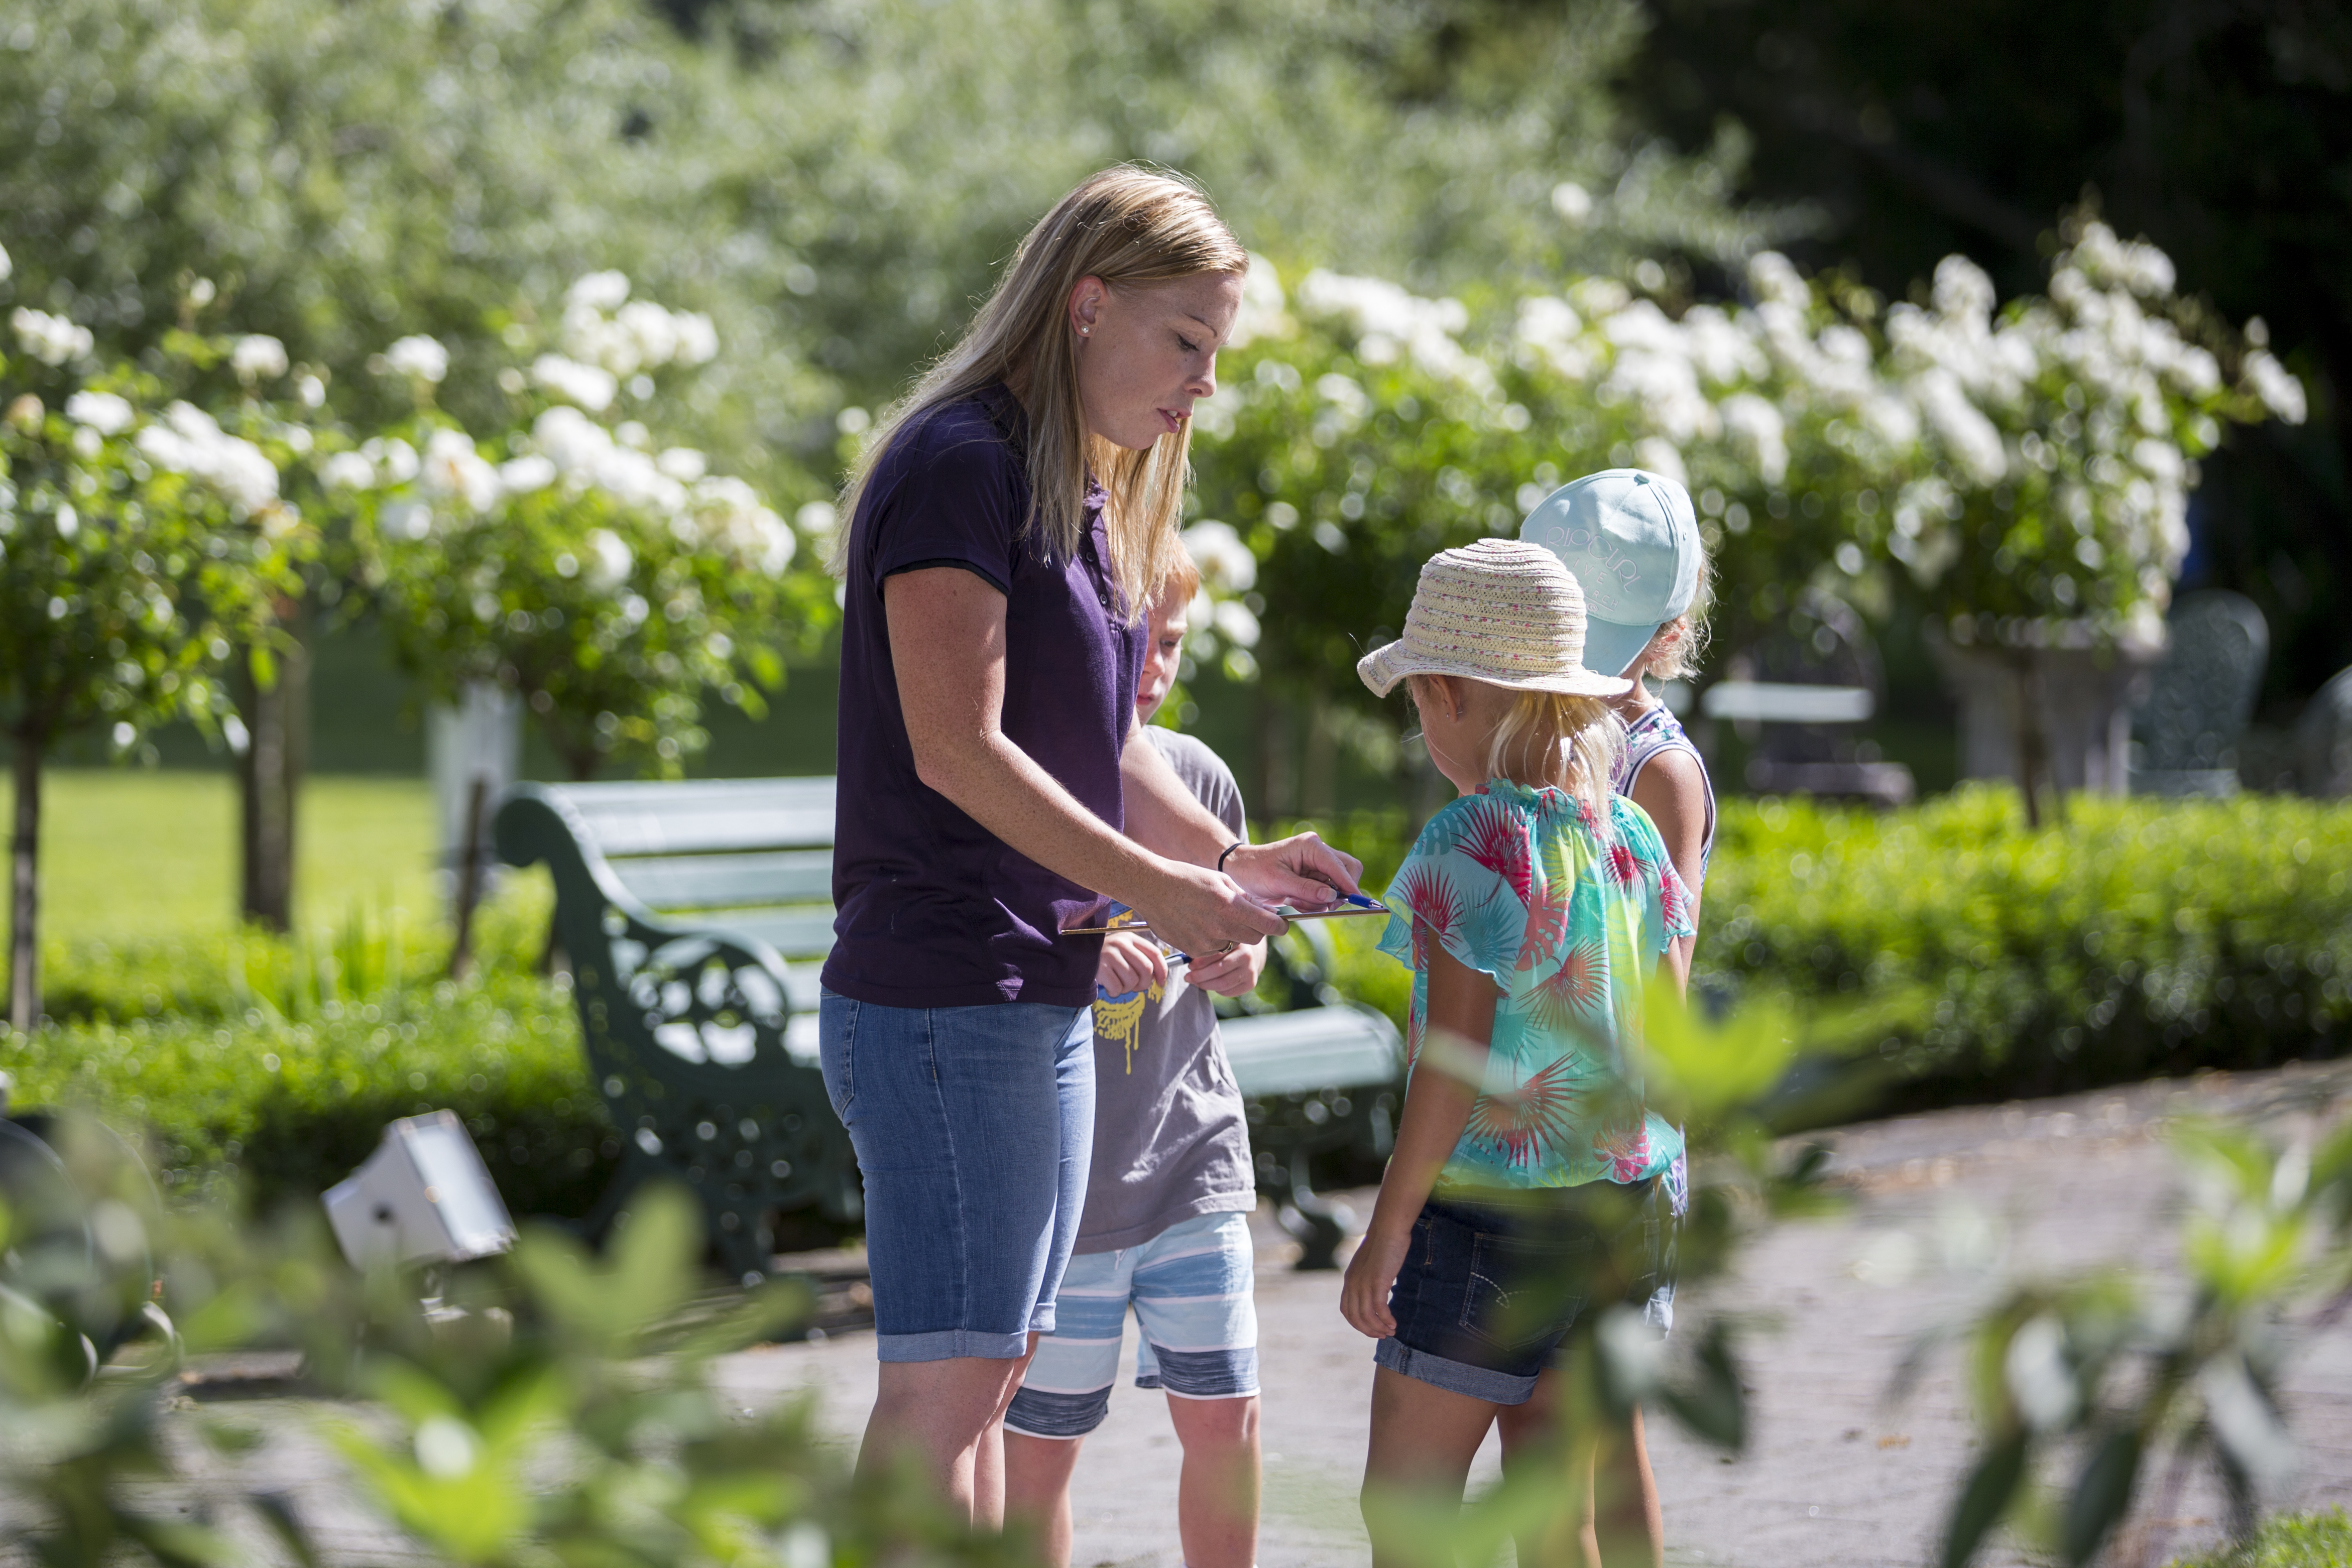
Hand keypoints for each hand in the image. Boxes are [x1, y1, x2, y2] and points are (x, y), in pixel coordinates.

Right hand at [1096, 929, 1167, 995]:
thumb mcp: (1123, 950)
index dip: (1162, 971)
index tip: (1161, 983)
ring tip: (1119, 983)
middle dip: (1145, 983)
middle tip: (1137, 987)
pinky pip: (1118, 988)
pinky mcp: (1101, 967)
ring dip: (1128, 989)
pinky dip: (1115, 992)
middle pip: (1146, 969)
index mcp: (1130, 938)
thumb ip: (1140, 959)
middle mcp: (1121, 944)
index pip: (1155, 953)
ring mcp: (1110, 955)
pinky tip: (1109, 986)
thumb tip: (1158, 977)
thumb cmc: (1106, 957)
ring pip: (1132, 980)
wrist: (1078, 955)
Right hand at [1129, 860, 1284, 961]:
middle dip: (1256, 930)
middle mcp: (1220, 927)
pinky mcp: (1192, 949)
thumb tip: (1260, 910)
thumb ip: (1243, 897)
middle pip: (1254, 939)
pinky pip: (1212, 949)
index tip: (1281, 924)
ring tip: (1214, 916)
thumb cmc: (1187, 877)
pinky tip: (1199, 922)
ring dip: (1231, 934)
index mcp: (1231, 906)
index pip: (1268, 925)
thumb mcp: (1221, 880)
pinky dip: (1212, 939)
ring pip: (1232, 944)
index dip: (1279, 926)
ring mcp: (1206, 941)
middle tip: (1250, 919)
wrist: (1151, 886)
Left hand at [1183, 938, 1263, 998]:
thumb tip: (1188, 961)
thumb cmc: (1229, 948)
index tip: (1190, 966)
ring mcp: (1250, 971)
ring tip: (1195, 981)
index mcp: (1238, 942)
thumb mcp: (1221, 942)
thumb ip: (1207, 949)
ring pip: (1223, 983)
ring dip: (1205, 984)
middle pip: (1219, 970)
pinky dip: (1215, 989)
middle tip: (1188, 977)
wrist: (1252, 954)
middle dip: (1200, 975)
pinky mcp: (1251, 984)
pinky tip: (1209, 984)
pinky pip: (1228, 991)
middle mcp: (1247, 956)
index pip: (1217, 954)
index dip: (1201, 962)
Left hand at [1224, 832, 1363, 904]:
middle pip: (1348, 871)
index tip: (1356, 902)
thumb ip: (1306, 889)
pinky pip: (1326, 892)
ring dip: (1321, 900)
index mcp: (1311, 846)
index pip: (1340, 865)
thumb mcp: (1278, 882)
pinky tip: (1294, 900)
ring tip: (1295, 902)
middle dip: (1338, 893)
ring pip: (1338, 886)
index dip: (1349, 884)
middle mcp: (1319, 851)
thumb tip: (1333, 896)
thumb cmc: (1255, 871)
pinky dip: (1315, 902)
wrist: (1240, 870)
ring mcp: (1318, 863)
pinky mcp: (1314, 875)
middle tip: (1323, 907)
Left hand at [1340, 1215, 1409, 1338]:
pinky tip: (1394, 1323)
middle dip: (1369, 1330)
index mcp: (1349, 1280)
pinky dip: (1386, 1320)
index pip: (1347, 1310)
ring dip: (1379, 1328)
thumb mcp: (1369, 1264)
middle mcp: (1353, 1283)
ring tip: (1391, 1331)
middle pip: (1355, 1317)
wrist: (1388, 1228)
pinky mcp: (1377, 1282)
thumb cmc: (1383, 1244)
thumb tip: (1375, 1291)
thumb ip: (1367, 1278)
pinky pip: (1380, 1309)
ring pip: (1367, 1316)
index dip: (1358, 1324)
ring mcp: (1364, 1283)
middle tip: (1383, 1335)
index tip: (1371, 1329)